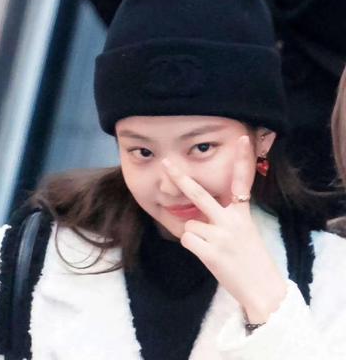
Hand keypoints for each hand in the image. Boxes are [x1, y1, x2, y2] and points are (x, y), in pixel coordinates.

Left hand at [162, 135, 286, 322]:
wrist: (263, 289)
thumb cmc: (251, 259)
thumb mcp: (244, 232)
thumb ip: (224, 218)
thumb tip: (196, 213)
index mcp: (242, 214)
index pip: (242, 182)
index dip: (242, 160)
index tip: (243, 139)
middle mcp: (232, 221)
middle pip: (200, 195)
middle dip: (180, 178)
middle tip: (165, 163)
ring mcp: (221, 236)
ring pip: (189, 224)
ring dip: (195, 235)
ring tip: (212, 247)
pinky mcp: (211, 252)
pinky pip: (188, 240)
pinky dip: (193, 247)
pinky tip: (208, 255)